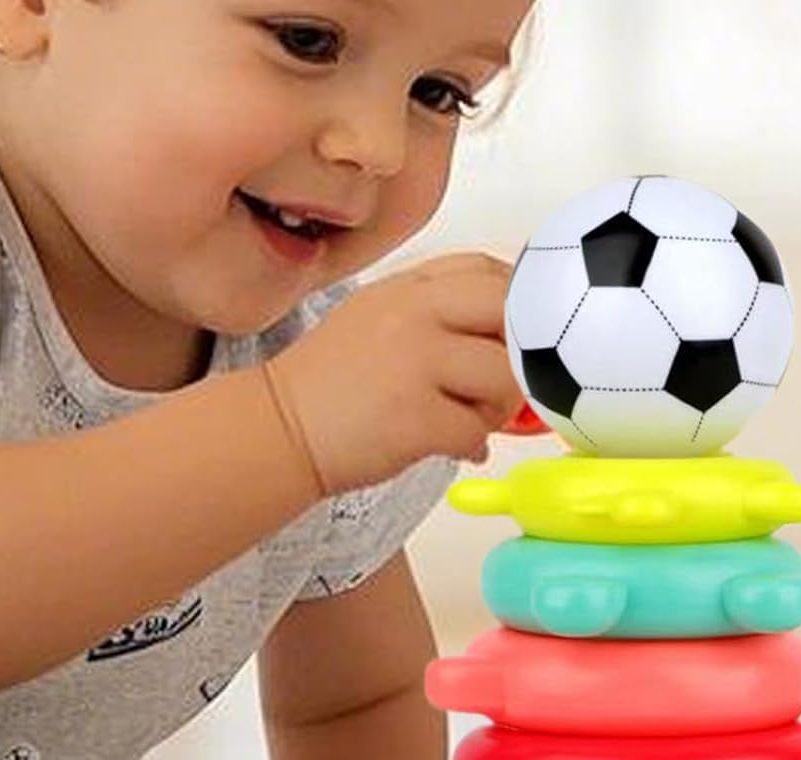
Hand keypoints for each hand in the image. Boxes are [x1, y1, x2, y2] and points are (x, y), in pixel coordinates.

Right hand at [267, 252, 522, 493]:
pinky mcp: (414, 417)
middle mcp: (412, 313)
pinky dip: (472, 446)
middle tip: (504, 382)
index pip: (488, 270)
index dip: (519, 304)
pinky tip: (454, 447)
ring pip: (503, 376)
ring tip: (472, 419)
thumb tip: (505, 337)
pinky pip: (477, 431)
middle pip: (509, 312)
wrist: (278, 428)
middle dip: (522, 353)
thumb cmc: (329, 386)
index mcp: (406, 287)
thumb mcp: (376, 321)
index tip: (518, 335)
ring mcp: (414, 362)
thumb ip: (435, 317)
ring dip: (500, 407)